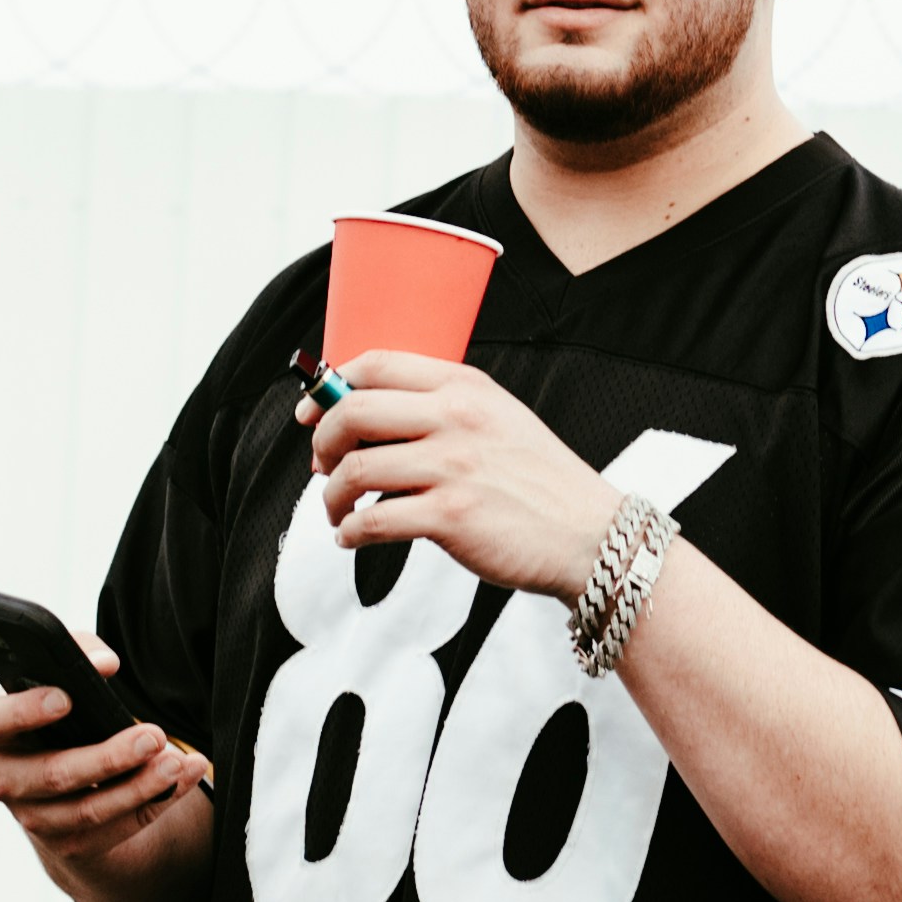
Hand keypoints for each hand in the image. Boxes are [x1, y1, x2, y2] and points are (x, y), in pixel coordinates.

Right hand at [0, 651, 212, 901]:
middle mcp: (6, 780)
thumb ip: (78, 655)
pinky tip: (186, 774)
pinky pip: (120, 827)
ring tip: (176, 761)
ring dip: (140, 786)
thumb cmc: (58, 712)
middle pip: (55, 774)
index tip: (66, 697)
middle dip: (108, 757)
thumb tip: (104, 665)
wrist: (58, 776)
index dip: (25, 711)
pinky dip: (159, 800)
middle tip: (152, 736)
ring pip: (91, 810)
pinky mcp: (73, 844)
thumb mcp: (60, 676)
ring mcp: (37, 819)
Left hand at [306, 353, 614, 600]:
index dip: (330, 386)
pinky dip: (349, 532)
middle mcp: (457, 418)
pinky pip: (372, 520)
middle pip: (352, 412)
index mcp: (466, 386)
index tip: (311, 412)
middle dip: (323, 442)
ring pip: (354, 470)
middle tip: (323, 467)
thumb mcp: (499, 419)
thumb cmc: (539, 481)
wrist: (590, 534)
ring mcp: (453, 466)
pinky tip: (353, 538)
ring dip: (331, 496)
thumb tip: (366, 420)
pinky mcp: (451, 517)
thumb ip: (443, 409)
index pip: (377, 363)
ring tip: (338, 512)